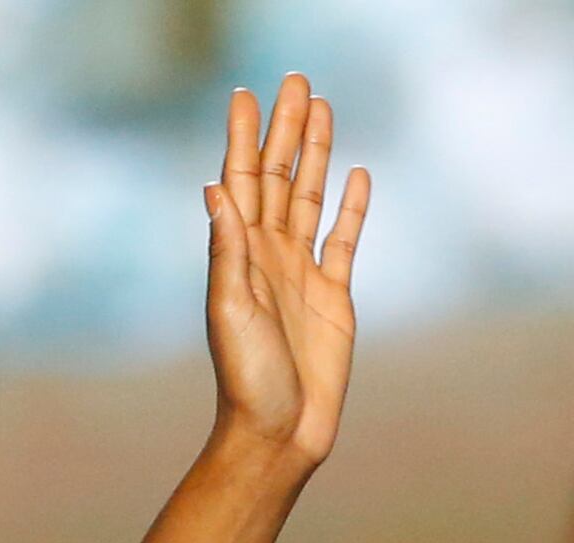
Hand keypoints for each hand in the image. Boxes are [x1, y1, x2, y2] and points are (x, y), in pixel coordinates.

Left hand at [203, 75, 370, 471]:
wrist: (280, 432)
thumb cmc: (247, 379)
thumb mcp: (230, 311)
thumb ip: (227, 250)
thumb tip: (216, 188)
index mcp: (239, 253)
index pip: (241, 180)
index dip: (243, 137)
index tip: (247, 94)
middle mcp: (269, 255)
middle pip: (278, 176)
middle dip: (286, 129)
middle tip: (296, 80)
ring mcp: (302, 273)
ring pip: (309, 197)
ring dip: (315, 153)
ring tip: (322, 108)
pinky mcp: (335, 296)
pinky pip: (343, 239)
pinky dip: (351, 206)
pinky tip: (357, 174)